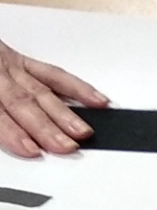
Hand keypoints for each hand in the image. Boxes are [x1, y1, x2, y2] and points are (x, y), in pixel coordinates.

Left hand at [0, 43, 107, 158]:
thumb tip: (1, 131)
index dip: (13, 132)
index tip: (31, 149)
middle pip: (23, 102)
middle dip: (46, 126)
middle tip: (65, 146)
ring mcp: (10, 66)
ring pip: (40, 91)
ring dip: (63, 114)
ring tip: (81, 132)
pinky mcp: (20, 61)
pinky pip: (52, 73)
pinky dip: (75, 87)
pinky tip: (93, 99)